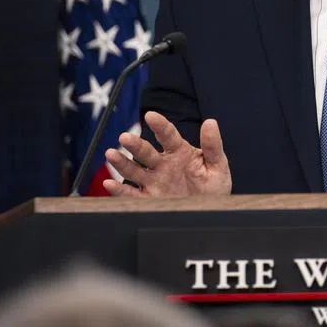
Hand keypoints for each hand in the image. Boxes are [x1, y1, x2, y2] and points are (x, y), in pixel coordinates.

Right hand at [103, 110, 231, 196]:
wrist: (210, 210)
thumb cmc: (213, 186)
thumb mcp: (217, 165)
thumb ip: (213, 145)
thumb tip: (211, 122)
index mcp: (179, 152)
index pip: (168, 135)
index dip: (159, 125)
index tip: (151, 115)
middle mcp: (163, 164)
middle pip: (146, 152)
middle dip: (135, 144)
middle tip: (125, 137)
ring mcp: (154, 181)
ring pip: (134, 170)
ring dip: (122, 162)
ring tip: (110, 154)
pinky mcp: (149, 199)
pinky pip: (131, 194)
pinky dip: (119, 190)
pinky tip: (109, 184)